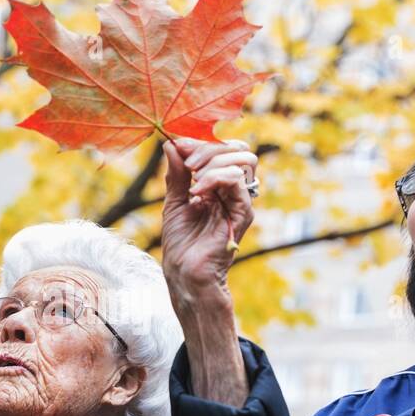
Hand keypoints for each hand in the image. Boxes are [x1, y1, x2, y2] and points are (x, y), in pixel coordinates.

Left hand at [160, 138, 257, 296]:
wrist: (184, 273)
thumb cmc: (180, 244)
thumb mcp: (173, 202)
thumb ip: (175, 174)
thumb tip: (171, 144)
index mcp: (218, 185)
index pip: (222, 149)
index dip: (201, 142)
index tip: (178, 146)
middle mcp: (233, 191)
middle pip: (237, 150)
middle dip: (209, 148)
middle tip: (187, 163)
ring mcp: (240, 201)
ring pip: (241, 160)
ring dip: (213, 162)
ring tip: (193, 180)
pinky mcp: (243, 213)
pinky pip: (238, 181)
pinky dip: (215, 178)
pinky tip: (198, 192)